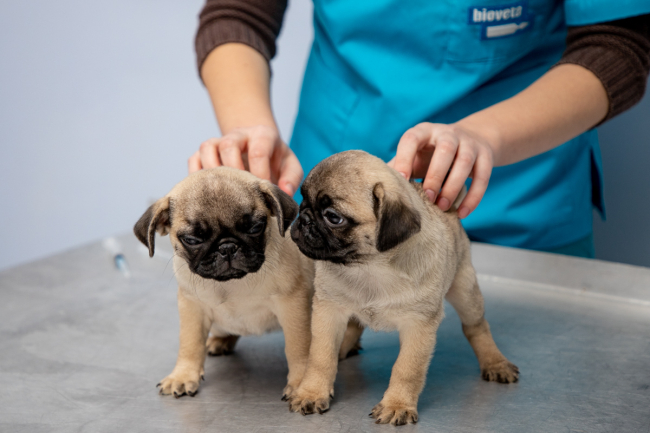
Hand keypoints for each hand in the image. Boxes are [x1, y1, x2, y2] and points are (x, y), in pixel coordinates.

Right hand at [188, 125, 302, 196]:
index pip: (258, 152)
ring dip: (213, 172)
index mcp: (262, 135)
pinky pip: (193, 159)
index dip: (259, 174)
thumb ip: (291, 179)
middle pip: (229, 146)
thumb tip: (284, 193)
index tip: (261, 192)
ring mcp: (219, 141)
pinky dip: (196, 175)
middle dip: (234, 172)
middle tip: (241, 193)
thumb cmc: (275, 159)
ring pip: (207, 148)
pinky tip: (205, 191)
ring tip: (223, 193)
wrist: (258, 145)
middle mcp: (238, 134)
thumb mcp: (290, 165)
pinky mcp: (204, 152)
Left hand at [388, 122, 496, 218]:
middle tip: (427, 197)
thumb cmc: (431, 154)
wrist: (471, 139)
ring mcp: (469, 142)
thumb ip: (398, 168)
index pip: (412, 139)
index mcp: (424, 132)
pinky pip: (483, 176)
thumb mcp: (415, 156)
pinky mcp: (486, 155)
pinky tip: (462, 213)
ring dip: (453, 186)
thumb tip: (375, 188)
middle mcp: (448, 133)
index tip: (401, 180)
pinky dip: (473, 197)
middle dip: (435, 175)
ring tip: (443, 207)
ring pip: (465, 162)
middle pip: (445, 150)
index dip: (405, 158)